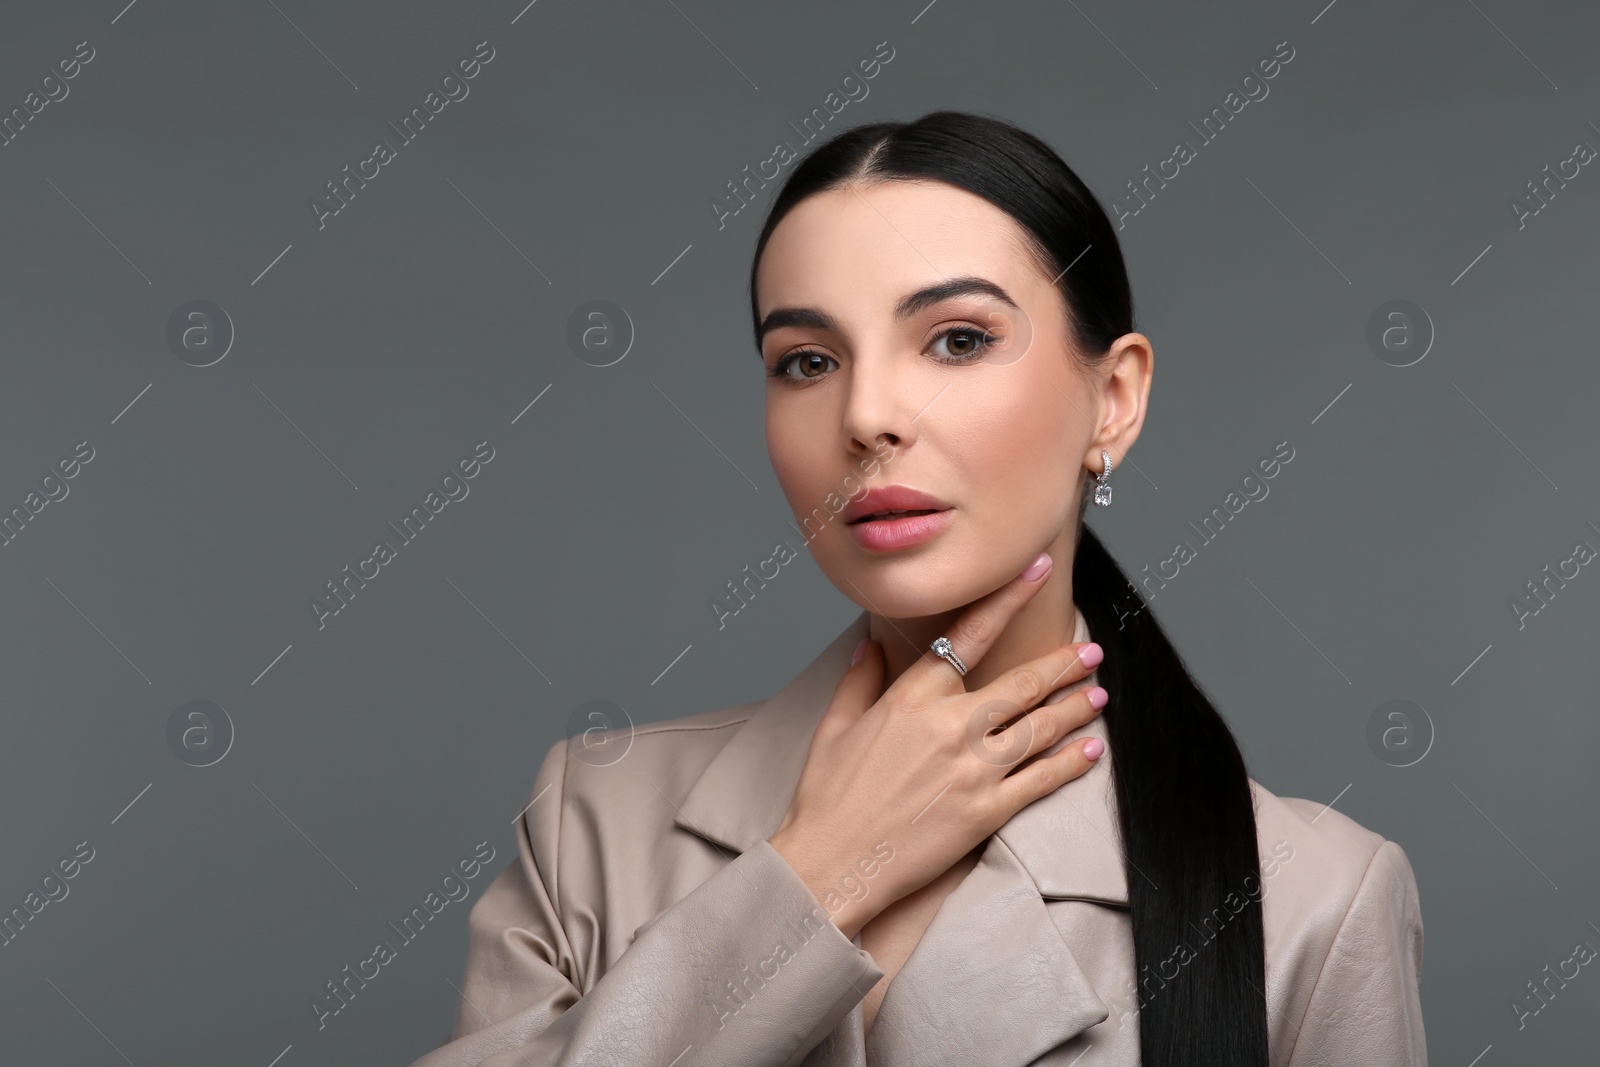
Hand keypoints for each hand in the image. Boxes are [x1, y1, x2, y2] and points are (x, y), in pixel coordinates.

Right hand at [767, 552, 1107, 939]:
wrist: (831, 863)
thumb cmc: (826, 798)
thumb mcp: (834, 728)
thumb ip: (858, 681)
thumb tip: (868, 646)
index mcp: (912, 698)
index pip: (970, 635)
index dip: (1009, 599)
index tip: (1038, 572)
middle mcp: (950, 725)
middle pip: (1022, 684)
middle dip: (1064, 664)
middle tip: (1092, 650)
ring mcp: (973, 769)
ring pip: (1040, 728)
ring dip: (1075, 708)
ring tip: (1099, 693)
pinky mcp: (987, 811)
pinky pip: (1041, 779)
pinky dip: (1071, 762)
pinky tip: (1091, 749)